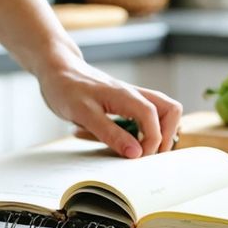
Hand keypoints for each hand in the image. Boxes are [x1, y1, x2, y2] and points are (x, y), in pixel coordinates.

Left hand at [37, 59, 182, 157]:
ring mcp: (132, 98)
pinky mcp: (126, 103)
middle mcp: (134, 95)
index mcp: (126, 95)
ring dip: (159, 131)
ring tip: (142, 148)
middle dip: (166, 134)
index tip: (139, 157)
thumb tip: (136, 153)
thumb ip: (111, 133)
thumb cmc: (66, 89)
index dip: (153, 140)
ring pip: (163, 111)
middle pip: (170, 110)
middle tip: (148, 154)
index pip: (155, 117)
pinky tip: (130, 139)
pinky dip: (147, 128)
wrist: (57, 70)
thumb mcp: (84, 114)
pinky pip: (148, 114)